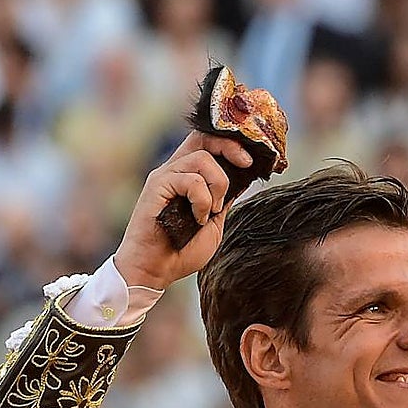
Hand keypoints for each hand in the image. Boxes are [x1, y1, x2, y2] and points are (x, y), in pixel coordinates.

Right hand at [112, 131, 252, 289]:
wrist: (156, 270)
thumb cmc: (183, 249)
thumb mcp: (214, 220)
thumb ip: (224, 198)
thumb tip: (243, 176)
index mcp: (188, 175)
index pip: (208, 142)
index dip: (231, 143)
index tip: (251, 161)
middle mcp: (175, 170)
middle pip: (204, 137)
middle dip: (230, 147)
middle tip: (246, 164)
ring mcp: (165, 176)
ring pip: (202, 158)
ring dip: (218, 185)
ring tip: (211, 211)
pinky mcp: (156, 186)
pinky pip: (191, 180)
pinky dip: (202, 200)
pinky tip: (197, 218)